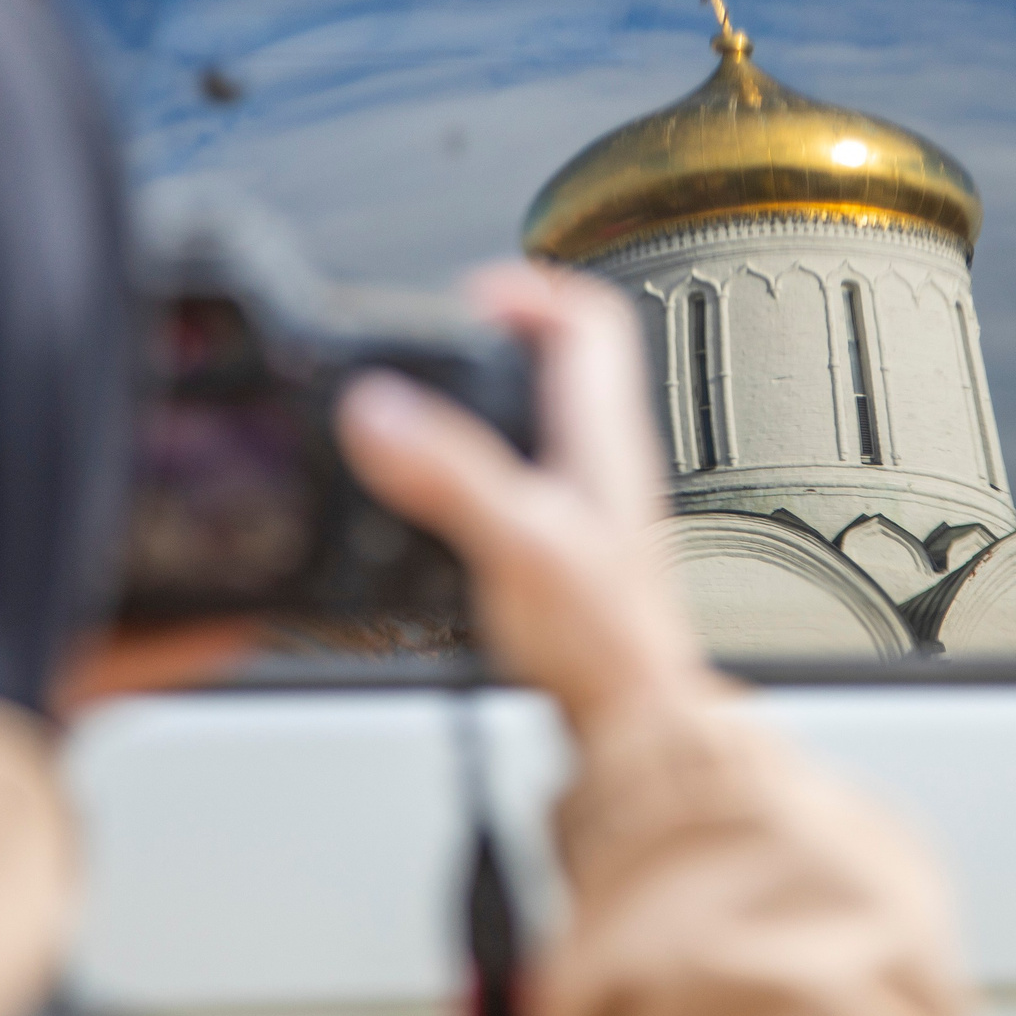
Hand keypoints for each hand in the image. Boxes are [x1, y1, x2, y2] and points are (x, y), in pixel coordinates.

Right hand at [337, 262, 711, 736]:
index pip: (590, 319)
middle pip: (558, 366)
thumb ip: (446, 471)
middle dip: (493, 343)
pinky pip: (519, 489)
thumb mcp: (514, 542)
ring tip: (423, 417)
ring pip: (535, 428)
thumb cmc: (602, 642)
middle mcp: (603, 464)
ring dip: (481, 410)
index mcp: (603, 438)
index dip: (529, 289)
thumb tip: (382, 408)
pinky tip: (435, 512)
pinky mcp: (564, 557)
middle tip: (437, 346)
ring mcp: (586, 511)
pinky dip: (473, 479)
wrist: (632, 727)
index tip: (468, 298)